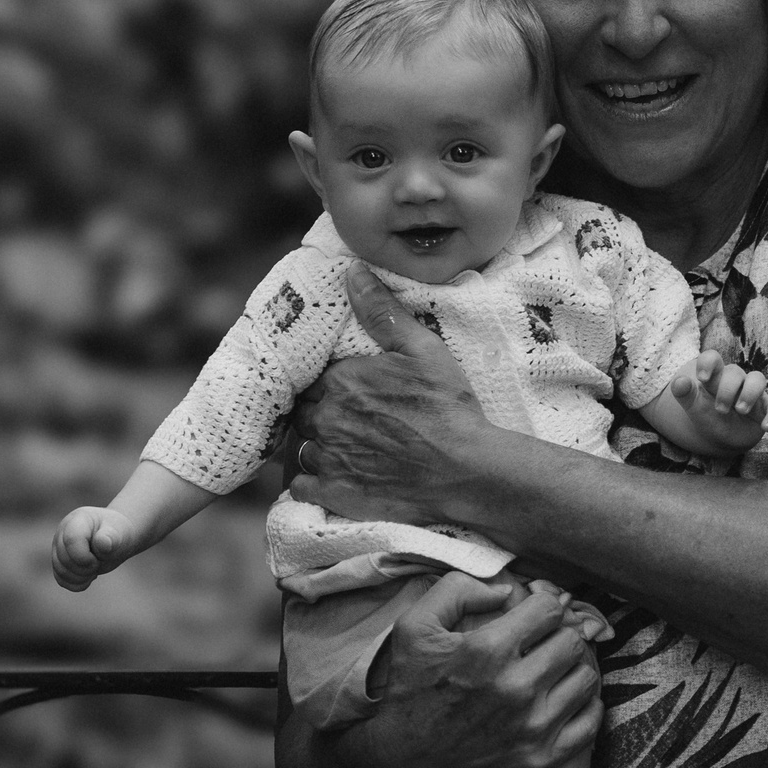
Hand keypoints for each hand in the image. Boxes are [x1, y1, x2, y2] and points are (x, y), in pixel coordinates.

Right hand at [53, 507, 143, 590]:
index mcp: (76, 520)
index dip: (84, 556)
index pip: (71, 540)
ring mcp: (58, 548)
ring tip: (96, 568)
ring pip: (61, 572)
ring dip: (82, 577)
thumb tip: (102, 543)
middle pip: (64, 559)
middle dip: (85, 568)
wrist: (116, 538)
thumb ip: (111, 538)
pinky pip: (62, 580)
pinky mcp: (60, 562)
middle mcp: (62, 533)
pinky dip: (77, 583)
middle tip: (99, 562)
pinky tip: (90, 577)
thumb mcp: (119, 532)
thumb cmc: (118, 532)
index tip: (99, 558)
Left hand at [288, 268, 492, 525]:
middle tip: (347, 418)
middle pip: (302, 411)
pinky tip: (336, 477)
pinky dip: (313, 482)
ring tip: (346, 448)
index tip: (345, 389)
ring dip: (317, 446)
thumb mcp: (424, 351)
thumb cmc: (448, 409)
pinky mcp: (334, 494)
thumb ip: (382, 313)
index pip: (310, 377)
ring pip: (301, 447)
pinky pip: (302, 487)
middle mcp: (325, 418)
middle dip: (318, 412)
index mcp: (341, 380)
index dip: (325, 383)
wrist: (466, 472)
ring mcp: (327, 458)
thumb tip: (352, 273)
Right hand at [338, 573, 605, 767]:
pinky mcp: (541, 761)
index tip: (536, 614)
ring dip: (573, 668)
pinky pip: (590, 722)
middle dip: (559, 635)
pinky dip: (584, 706)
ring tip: (553, 669)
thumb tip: (506, 590)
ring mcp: (532, 728)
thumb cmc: (410, 690)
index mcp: (487, 651)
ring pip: (586, 678)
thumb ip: (457, 590)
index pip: (549, 609)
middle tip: (544, 642)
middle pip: (572, 642)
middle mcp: (516, 688)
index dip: (544, 605)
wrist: (404, 764)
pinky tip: (565, 698)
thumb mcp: (414, 627)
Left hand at [664, 350, 767, 452]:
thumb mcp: (694, 406)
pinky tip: (765, 427)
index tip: (702, 378)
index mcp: (715, 377)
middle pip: (735, 372)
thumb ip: (685, 394)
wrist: (722, 437)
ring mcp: (752, 393)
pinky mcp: (766, 408)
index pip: (713, 358)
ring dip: (749, 394)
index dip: (708, 363)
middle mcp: (735, 381)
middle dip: (726, 390)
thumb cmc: (707, 415)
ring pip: (758, 379)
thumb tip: (678, 382)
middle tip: (720, 410)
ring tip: (740, 411)